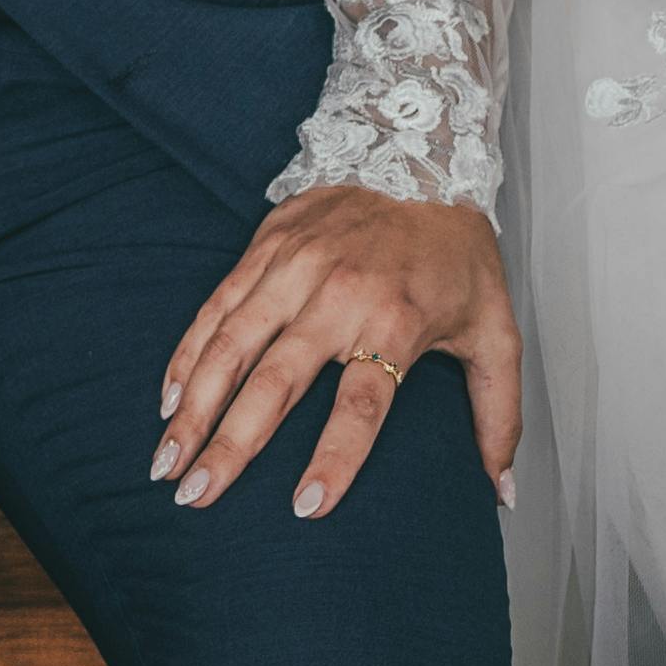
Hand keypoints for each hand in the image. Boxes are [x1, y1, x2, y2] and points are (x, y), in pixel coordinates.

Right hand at [155, 188, 520, 519]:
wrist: (423, 156)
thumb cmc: (460, 256)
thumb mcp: (497, 331)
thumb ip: (499, 414)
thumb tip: (500, 493)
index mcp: (397, 320)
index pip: (361, 404)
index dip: (333, 459)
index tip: (303, 509)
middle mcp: (340, 293)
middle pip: (275, 382)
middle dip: (230, 447)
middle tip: (195, 498)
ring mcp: (296, 266)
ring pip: (231, 346)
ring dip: (193, 407)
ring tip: (165, 462)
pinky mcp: (268, 243)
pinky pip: (218, 306)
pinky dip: (189, 355)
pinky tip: (169, 399)